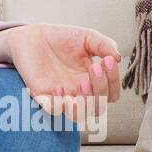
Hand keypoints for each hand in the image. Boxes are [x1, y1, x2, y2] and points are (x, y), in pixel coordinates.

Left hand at [0, 23, 122, 122]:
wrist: (33, 35)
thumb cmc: (62, 38)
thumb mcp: (87, 37)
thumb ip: (104, 44)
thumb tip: (118, 57)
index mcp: (92, 81)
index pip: (110, 94)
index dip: (113, 81)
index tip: (108, 60)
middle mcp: (78, 93)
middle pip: (98, 108)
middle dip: (101, 89)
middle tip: (94, 67)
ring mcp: (61, 96)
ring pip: (78, 116)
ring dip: (83, 105)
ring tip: (82, 84)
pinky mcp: (42, 95)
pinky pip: (52, 110)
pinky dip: (58, 105)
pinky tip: (58, 87)